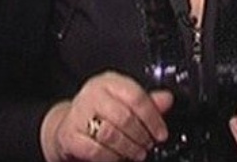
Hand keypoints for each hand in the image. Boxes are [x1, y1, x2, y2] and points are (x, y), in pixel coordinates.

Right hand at [41, 71, 173, 161]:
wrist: (69, 126)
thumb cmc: (100, 113)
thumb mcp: (124, 102)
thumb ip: (146, 102)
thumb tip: (167, 99)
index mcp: (109, 82)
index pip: (136, 96)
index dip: (153, 118)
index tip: (161, 133)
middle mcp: (92, 94)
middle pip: (124, 116)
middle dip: (141, 136)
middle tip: (148, 145)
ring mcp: (78, 114)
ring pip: (110, 134)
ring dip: (128, 148)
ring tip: (137, 153)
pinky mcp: (70, 135)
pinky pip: (95, 150)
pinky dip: (111, 157)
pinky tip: (118, 158)